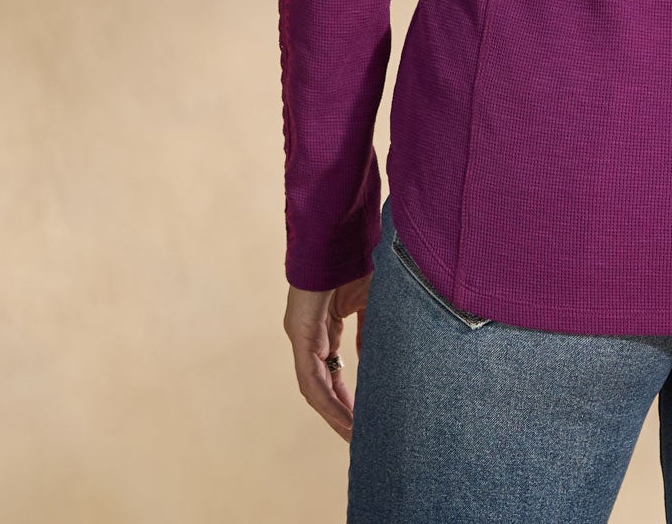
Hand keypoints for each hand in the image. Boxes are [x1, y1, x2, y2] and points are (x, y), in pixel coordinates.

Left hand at [284, 274, 370, 441]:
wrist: (341, 235)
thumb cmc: (357, 260)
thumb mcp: (371, 302)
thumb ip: (370, 332)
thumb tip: (372, 359)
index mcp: (325, 326)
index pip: (332, 371)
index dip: (347, 396)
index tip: (364, 417)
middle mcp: (309, 336)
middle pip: (322, 385)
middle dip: (340, 412)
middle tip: (358, 436)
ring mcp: (302, 336)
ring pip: (315, 388)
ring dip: (334, 414)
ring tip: (353, 436)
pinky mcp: (300, 335)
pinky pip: (311, 379)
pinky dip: (327, 401)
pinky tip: (344, 418)